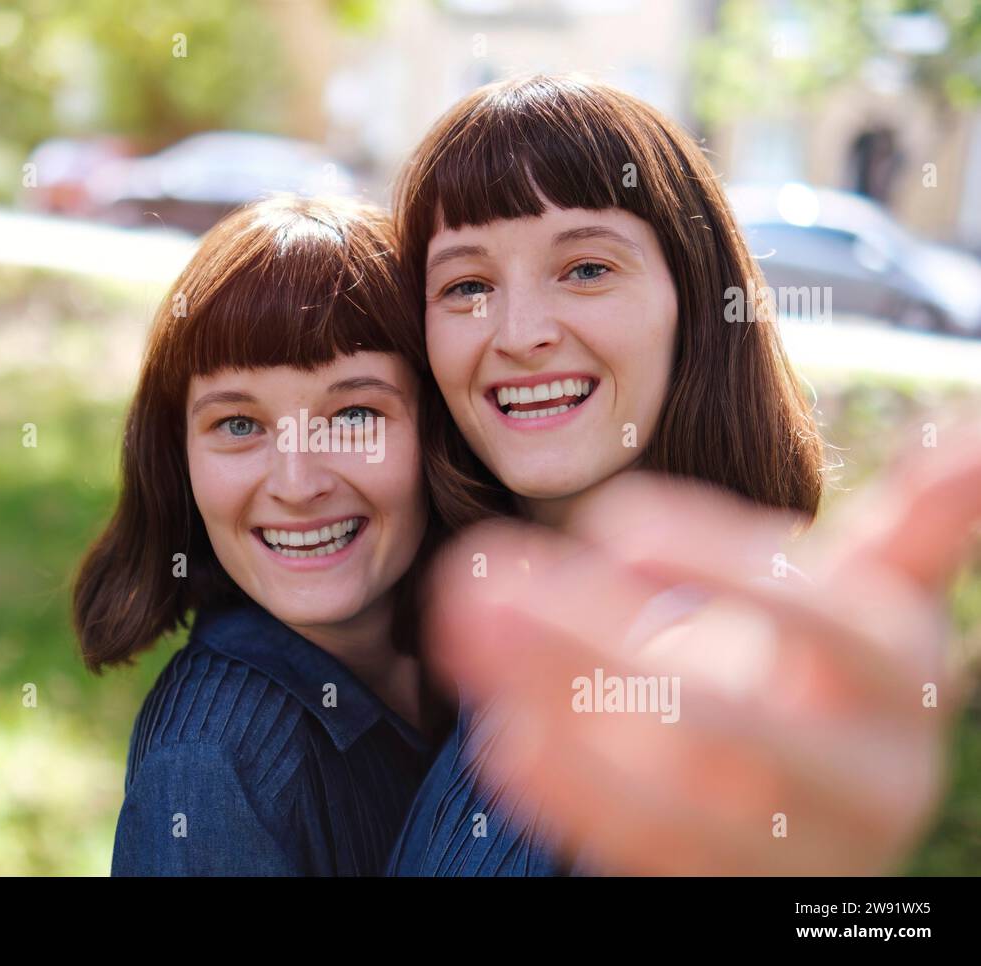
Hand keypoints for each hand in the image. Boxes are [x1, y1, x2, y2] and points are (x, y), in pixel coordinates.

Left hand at [425, 424, 980, 874]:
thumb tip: (980, 439)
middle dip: (593, 641)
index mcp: (905, 679)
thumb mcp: (869, 604)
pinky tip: (499, 735)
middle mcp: (869, 773)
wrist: (824, 813)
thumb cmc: (824, 674)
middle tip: (486, 581)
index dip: (714, 564)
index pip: (818, 617)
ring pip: (673, 785)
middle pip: (723, 709)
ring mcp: (801, 849)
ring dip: (557, 706)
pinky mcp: (733, 891)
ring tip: (468, 630)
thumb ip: (914, 528)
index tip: (608, 519)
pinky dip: (570, 794)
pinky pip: (645, 850)